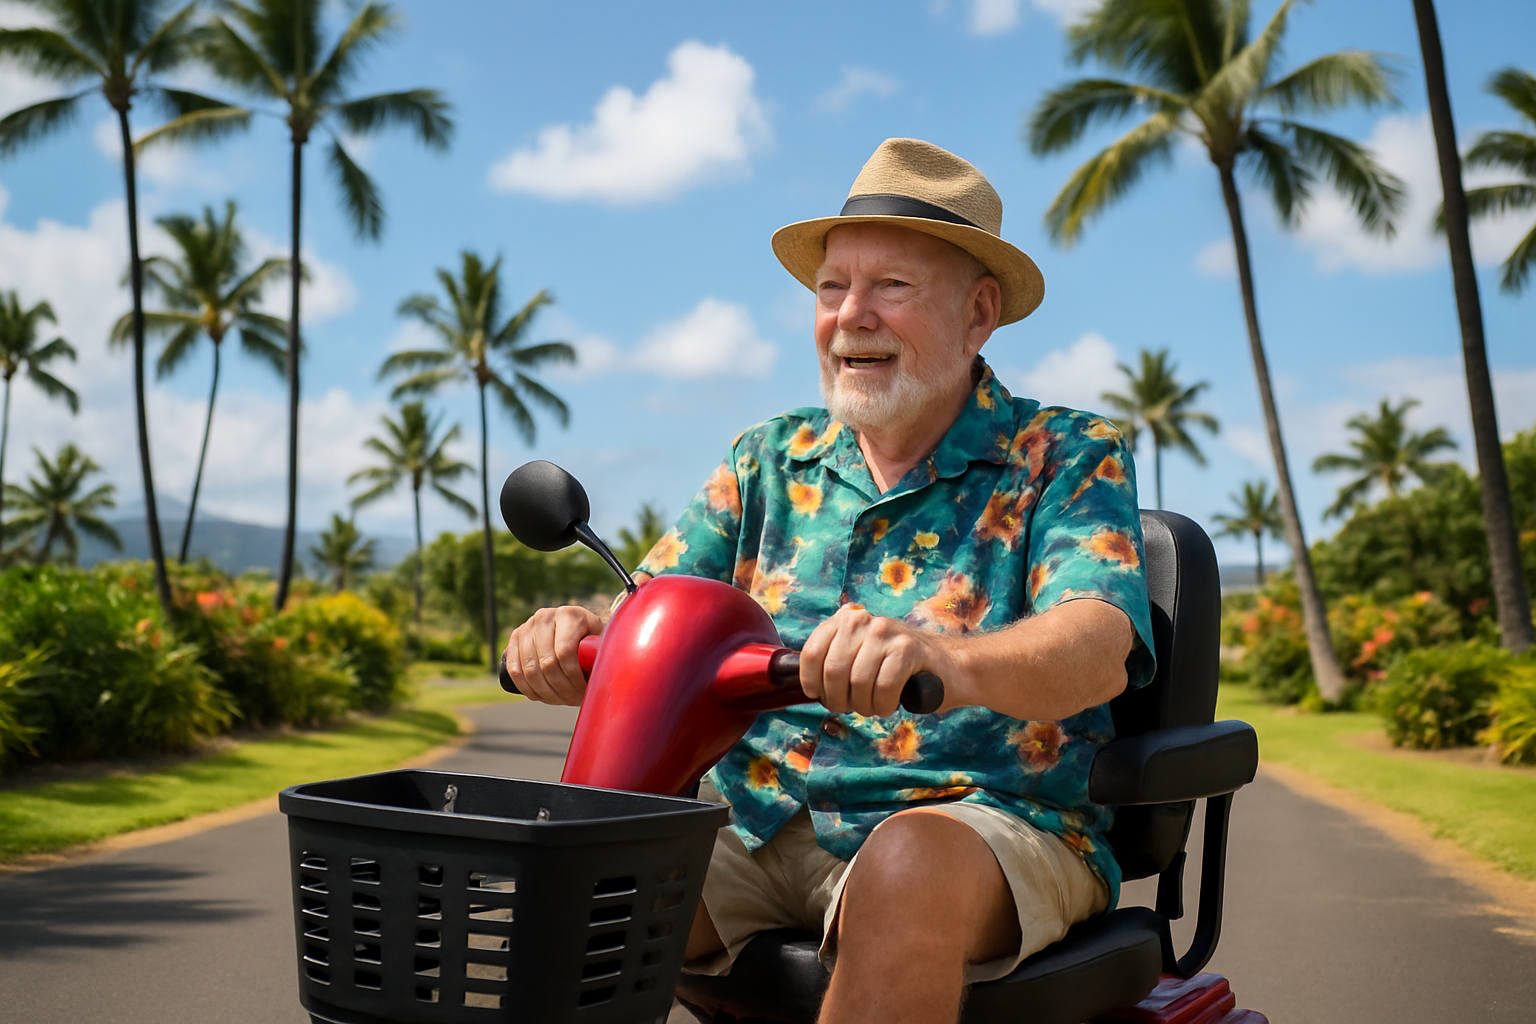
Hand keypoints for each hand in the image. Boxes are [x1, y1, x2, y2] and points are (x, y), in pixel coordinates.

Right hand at [504, 605, 602, 705]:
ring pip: (530, 670)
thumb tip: (609, 676)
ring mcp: (527, 626)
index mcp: (570, 614)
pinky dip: (527, 688)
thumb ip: (604, 654)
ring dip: (545, 692)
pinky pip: (515, 670)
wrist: (575, 627)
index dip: (574, 678)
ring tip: (560, 700)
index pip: (565, 652)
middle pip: (547, 664)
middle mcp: (545, 616)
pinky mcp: (514, 638)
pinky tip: (541, 696)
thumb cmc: (593, 639)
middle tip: (573, 700)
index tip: (584, 691)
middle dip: (561, 689)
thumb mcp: (602, 641)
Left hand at [799, 604, 954, 716]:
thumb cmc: (900, 669)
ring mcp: (886, 631)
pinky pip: (883, 688)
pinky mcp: (908, 649)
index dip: (812, 682)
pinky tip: (893, 703)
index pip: (811, 653)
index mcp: (845, 620)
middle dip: (839, 700)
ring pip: (858, 683)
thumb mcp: (861, 656)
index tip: (821, 695)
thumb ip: (835, 661)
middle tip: (853, 707)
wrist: (951, 667)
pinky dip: (885, 705)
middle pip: (833, 671)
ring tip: (876, 705)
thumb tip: (808, 686)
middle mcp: (862, 620)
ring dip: (865, 706)